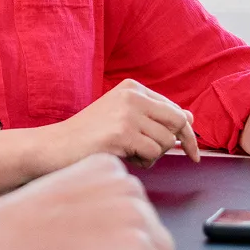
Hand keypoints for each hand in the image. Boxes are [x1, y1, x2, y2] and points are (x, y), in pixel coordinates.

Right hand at [0, 154, 174, 249]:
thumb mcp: (65, 192)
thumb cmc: (18, 227)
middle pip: (155, 236)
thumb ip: (99, 200)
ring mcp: (136, 219)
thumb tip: (120, 227)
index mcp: (111, 168)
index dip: (113, 236)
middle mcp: (130, 187)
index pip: (138, 211)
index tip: (82, 238)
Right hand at [44, 79, 200, 170]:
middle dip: (176, 144)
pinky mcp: (122, 133)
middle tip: (162, 156)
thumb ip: (154, 116)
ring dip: (153, 155)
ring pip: (166, 141)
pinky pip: (153, 153)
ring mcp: (127, 113)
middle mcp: (132, 95)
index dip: (187, 133)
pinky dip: (144, 162)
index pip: (175, 110)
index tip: (193, 152)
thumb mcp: (124, 117)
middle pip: (177, 122)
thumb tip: (189, 116)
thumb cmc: (90, 135)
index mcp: (133, 88)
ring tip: (130, 153)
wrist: (56, 146)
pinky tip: (125, 157)